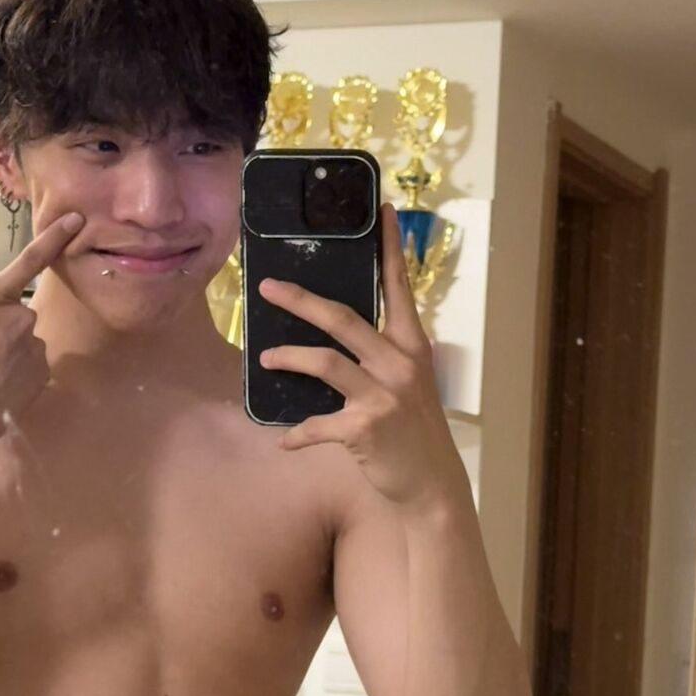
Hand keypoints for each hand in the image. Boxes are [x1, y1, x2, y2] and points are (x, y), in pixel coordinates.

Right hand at [0, 210, 82, 452]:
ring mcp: (34, 345)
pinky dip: (17, 371)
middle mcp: (19, 317)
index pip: (29, 260)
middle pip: (15, 313)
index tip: (76, 220)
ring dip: (8, 350)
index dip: (55, 237)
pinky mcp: (42, 371)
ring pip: (23, 339)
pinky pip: (31, 363)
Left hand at [258, 202, 463, 509]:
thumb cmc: (414, 432)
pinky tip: (285, 442)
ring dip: (288, 358)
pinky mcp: (365, 427)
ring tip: (265, 358)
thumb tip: (339, 340)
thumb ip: (382, 358)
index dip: (389, 248)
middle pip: (342, 317)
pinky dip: (298, 434)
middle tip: (269, 287)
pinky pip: (318, 424)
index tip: (381, 210)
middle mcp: (400, 363)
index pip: (399, 287)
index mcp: (413, 346)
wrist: (431, 486)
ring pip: (324, 362)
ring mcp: (383, 395)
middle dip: (300, 300)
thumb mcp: (409, 385)